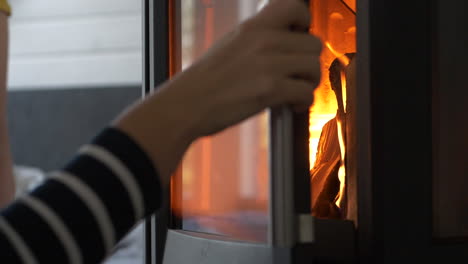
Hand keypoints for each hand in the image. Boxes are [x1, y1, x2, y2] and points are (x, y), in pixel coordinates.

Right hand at [161, 0, 321, 136]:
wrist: (187, 103)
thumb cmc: (204, 80)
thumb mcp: (230, 44)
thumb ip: (257, 40)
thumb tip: (280, 44)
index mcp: (253, 27)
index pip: (294, 6)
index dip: (304, 22)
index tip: (299, 36)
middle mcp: (264, 40)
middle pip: (313, 43)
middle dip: (309, 62)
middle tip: (298, 74)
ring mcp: (269, 64)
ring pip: (314, 67)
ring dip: (308, 83)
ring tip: (295, 91)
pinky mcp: (271, 89)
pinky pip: (306, 93)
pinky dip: (303, 102)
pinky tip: (291, 105)